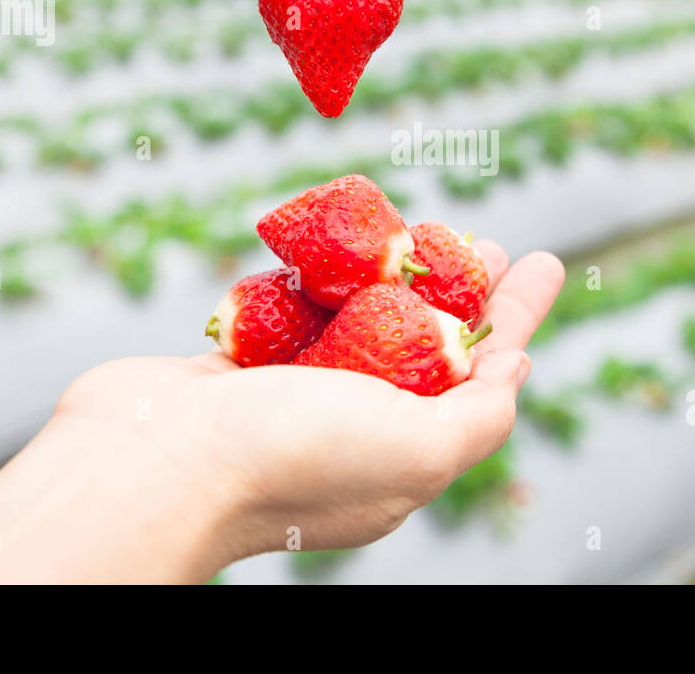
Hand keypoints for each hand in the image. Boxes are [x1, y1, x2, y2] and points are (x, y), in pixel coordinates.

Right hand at [0, 243, 564, 582]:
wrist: (151, 463)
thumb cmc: (291, 457)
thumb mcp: (417, 450)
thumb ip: (477, 416)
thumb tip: (514, 372)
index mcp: (403, 454)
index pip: (481, 378)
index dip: (515, 318)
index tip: (543, 265)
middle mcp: (354, 427)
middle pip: (426, 344)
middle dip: (462, 291)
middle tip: (489, 244)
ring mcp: (296, 396)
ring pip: (359, 322)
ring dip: (395, 276)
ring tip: (427, 231)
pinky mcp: (242, 368)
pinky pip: (292, 312)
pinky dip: (315, 280)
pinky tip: (338, 246)